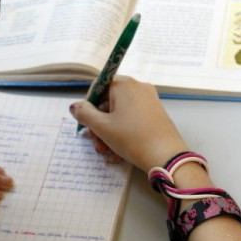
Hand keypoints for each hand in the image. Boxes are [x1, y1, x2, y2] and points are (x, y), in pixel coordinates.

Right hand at [70, 76, 187, 172]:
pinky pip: (132, 117)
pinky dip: (123, 130)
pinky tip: (119, 148)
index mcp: (123, 84)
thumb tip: (75, 106)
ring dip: (109, 130)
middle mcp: (137, 86)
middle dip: (99, 123)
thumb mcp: (102, 127)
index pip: (98, 86)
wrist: (166, 155)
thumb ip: (84, 114)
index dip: (88, 105)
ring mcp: (149, 99)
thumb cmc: (131, 138)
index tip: (86, 123)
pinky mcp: (155, 112)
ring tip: (106, 150)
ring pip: (120, 112)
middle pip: (109, 101)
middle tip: (95, 141)